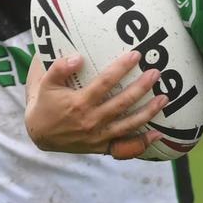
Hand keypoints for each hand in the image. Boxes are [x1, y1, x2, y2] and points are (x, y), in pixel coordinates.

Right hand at [25, 52, 165, 158]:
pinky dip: (141, 143)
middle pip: (122, 103)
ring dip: (148, 112)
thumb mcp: (45, 83)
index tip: (136, 55)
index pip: (105, 83)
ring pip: (128, 124)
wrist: (39, 134)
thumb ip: (59, 68)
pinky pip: (124, 147)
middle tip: (156, 73)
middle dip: (141, 87)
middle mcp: (91, 121)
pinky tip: (157, 134)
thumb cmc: (45, 104)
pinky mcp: (102, 147)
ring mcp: (98, 136)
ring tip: (164, 98)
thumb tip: (78, 57)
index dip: (121, 68)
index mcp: (79, 103)